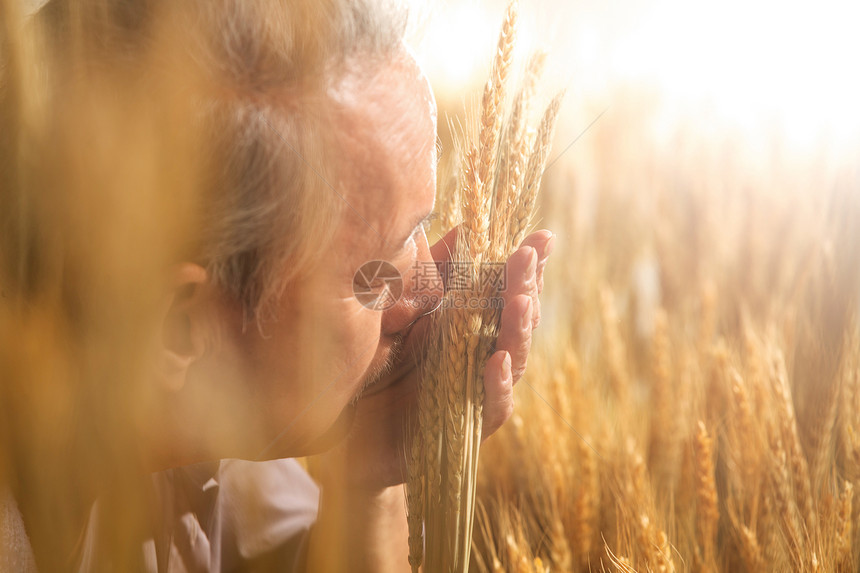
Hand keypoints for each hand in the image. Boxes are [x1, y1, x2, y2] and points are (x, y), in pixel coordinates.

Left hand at [315, 228, 554, 491]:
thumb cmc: (379, 368)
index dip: (528, 267)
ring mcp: (477, 391)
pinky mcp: (466, 427)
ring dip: (518, 330)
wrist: (348, 433)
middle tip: (528, 256)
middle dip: (525, 287)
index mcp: (472, 326)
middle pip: (516, 321)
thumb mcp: (403, 311)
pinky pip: (492, 406)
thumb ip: (434, 273)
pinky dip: (496, 384)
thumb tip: (463, 227)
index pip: (508, 292)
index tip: (542, 237)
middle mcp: (481, 356)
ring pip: (513, 359)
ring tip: (521, 300)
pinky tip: (496, 359)